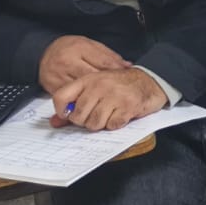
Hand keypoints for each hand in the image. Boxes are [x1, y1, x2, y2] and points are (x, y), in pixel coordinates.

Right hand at [39, 35, 129, 94]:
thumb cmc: (69, 48)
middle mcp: (66, 64)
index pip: (102, 63)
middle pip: (92, 79)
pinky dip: (83, 102)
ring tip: (109, 100)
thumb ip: (108, 56)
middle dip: (107, 86)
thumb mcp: (90, 45)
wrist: (43, 53)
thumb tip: (126, 65)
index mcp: (78, 50)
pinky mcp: (53, 89)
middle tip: (120, 92)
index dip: (117, 71)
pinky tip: (93, 104)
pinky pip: (71, 99)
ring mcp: (58, 78)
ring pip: (82, 92)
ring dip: (95, 97)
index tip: (127, 77)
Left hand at [51, 67, 166, 130]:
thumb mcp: (96, 88)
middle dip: (85, 121)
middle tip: (96, 116)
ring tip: (109, 115)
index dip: (62, 112)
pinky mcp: (128, 106)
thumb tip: (55, 123)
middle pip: (78, 116)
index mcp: (88, 79)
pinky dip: (116, 124)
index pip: (60, 97)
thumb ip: (75, 104)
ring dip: (101, 124)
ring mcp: (114, 95)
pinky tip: (120, 115)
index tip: (70, 115)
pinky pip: (112, 125)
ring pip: (94, 123)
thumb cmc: (120, 85)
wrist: (150, 80)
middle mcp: (99, 86)